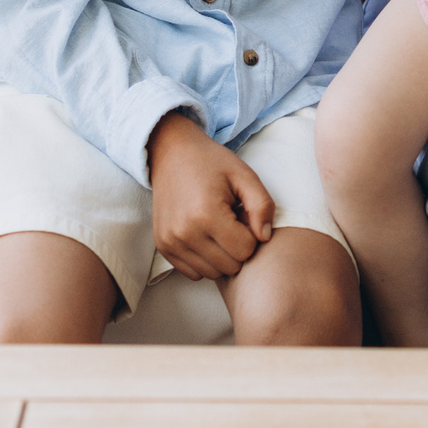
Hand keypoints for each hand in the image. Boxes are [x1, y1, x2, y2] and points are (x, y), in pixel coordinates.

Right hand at [147, 110, 272, 279]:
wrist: (172, 154)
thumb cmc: (212, 163)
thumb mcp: (244, 175)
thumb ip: (262, 205)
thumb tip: (264, 237)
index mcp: (207, 214)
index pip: (245, 250)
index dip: (252, 234)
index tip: (243, 214)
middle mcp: (185, 233)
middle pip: (230, 266)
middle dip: (238, 246)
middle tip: (232, 220)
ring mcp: (170, 242)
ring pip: (212, 273)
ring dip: (222, 255)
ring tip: (219, 227)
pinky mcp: (163, 247)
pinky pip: (193, 273)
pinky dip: (205, 260)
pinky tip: (206, 236)